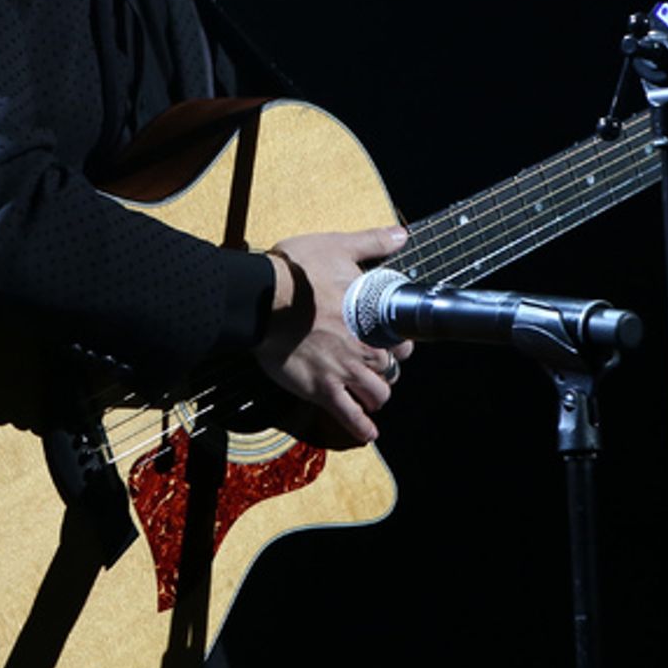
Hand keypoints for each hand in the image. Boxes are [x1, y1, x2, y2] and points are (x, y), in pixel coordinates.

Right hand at [256, 225, 412, 444]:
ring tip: (368, 395)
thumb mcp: (339, 246)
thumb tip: (402, 235)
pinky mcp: (322, 390)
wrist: (263, 298)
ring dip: (375, 396)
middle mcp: (365, 348)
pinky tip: (367, 433)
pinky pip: (350, 418)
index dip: (400, 345)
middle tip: (373, 368)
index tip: (390, 344)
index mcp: (374, 317)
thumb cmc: (299, 271)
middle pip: (391, 371)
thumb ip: (373, 242)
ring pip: (377, 396)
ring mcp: (344, 371)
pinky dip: (361, 428)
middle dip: (386, 370)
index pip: (404, 342)